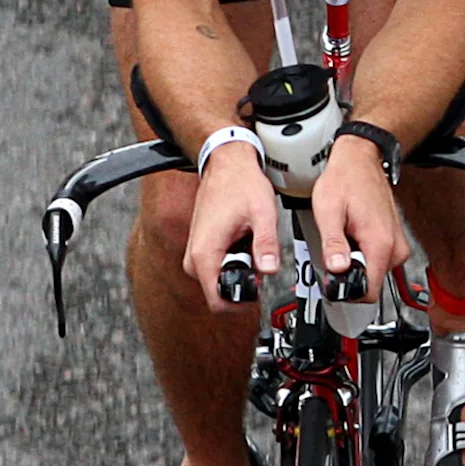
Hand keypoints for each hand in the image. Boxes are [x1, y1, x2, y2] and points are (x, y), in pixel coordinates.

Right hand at [183, 145, 283, 312]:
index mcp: (205, 253)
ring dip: (240, 270)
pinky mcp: (201, 250)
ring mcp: (196, 254)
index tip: (258, 288)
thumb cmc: (240, 183)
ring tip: (249, 242)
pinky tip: (242, 239)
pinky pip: (218, 269)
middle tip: (257, 256)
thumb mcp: (262, 214)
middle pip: (220, 293)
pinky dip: (235, 261)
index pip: (218, 301)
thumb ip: (266, 245)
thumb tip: (269, 270)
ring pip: (220, 281)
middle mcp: (195, 258)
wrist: (226, 164)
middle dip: (244, 283)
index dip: (242, 301)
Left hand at [310, 146, 410, 299]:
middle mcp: (395, 247)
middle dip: (350, 277)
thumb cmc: (345, 179)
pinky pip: (379, 261)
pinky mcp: (396, 241)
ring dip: (356, 264)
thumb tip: (337, 270)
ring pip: (375, 273)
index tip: (332, 283)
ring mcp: (398, 244)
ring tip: (344, 240)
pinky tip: (353, 237)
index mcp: (379, 243)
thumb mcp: (328, 211)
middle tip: (334, 253)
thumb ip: (333, 244)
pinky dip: (363, 255)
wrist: (361, 160)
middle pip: (371, 284)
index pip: (369, 292)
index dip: (347, 292)